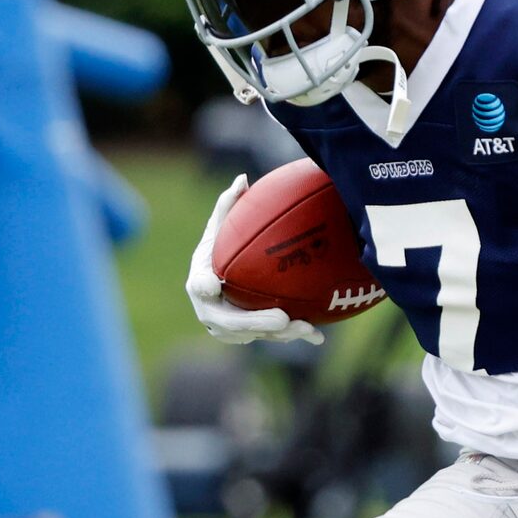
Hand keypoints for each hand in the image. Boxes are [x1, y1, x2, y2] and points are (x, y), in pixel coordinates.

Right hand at [187, 175, 323, 345]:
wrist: (219, 284)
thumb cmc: (220, 252)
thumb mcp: (220, 229)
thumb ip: (228, 206)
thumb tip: (242, 179)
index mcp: (200, 281)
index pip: (199, 285)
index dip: (204, 286)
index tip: (210, 284)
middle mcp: (210, 311)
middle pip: (230, 321)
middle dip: (255, 322)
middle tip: (281, 317)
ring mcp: (228, 329)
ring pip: (255, 335)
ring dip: (281, 334)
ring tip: (305, 327)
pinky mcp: (248, 337)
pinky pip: (270, 338)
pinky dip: (293, 337)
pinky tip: (318, 336)